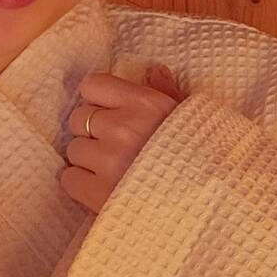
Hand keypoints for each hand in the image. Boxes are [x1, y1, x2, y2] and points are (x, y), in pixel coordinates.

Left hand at [59, 64, 185, 213]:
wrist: (207, 206)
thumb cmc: (200, 159)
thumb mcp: (189, 119)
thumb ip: (167, 93)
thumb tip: (153, 70)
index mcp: (145, 103)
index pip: (93, 85)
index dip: (99, 100)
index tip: (113, 114)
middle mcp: (122, 127)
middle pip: (79, 118)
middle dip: (93, 132)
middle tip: (118, 148)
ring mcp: (108, 160)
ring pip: (74, 150)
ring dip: (89, 160)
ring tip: (116, 171)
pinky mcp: (97, 192)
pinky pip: (69, 179)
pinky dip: (82, 185)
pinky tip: (106, 189)